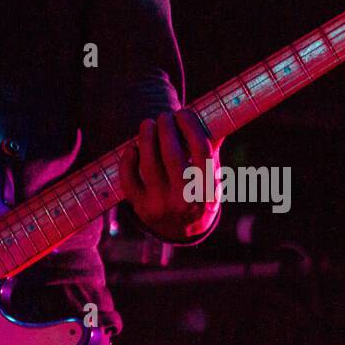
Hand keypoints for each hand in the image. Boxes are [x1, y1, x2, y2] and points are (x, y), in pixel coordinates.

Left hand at [119, 109, 219, 241]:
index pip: (202, 151)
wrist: (183, 232)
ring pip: (149, 165)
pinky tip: (133, 147)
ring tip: (148, 124)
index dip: (191, 127)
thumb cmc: (200, 194)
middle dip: (166, 129)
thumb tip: (216, 116)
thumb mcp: (213, 178)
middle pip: (172, 156)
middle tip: (165, 116)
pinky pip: (129, 179)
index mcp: (208, 191)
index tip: (184, 113)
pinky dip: (128, 160)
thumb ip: (212, 150)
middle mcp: (184, 201)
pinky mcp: (140, 207)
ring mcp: (160, 205)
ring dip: (146, 138)